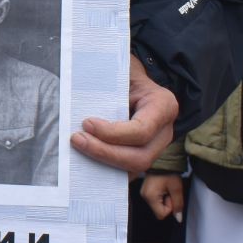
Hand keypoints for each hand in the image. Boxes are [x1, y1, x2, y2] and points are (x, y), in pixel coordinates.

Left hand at [71, 55, 179, 176]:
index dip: (112, 133)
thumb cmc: (125, 74)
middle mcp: (165, 130)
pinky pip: (126, 171)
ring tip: (79, 146)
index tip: (86, 124)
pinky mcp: (143, 154)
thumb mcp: (120, 71)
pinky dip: (105, 168)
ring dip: (103, 162)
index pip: (141, 130)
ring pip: (133, 168)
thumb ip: (107, 84)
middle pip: (140, 157)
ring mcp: (156, 146)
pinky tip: (85, 159)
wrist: (133, 80)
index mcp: (163, 105)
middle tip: (77, 140)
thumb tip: (79, 99)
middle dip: (105, 152)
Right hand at [142, 174, 184, 221]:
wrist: (162, 159)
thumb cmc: (168, 171)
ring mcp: (144, 193)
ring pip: (158, 205)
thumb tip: (178, 218)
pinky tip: (163, 186)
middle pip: (159, 210)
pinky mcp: (146, 190)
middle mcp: (144, 196)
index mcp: (150, 196)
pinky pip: (155, 199)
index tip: (171, 195)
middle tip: (169, 190)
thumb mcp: (176, 188)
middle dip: (167, 202)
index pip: (161, 214)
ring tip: (166, 187)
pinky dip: (161, 195)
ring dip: (164, 198)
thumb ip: (178, 204)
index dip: (170, 207)